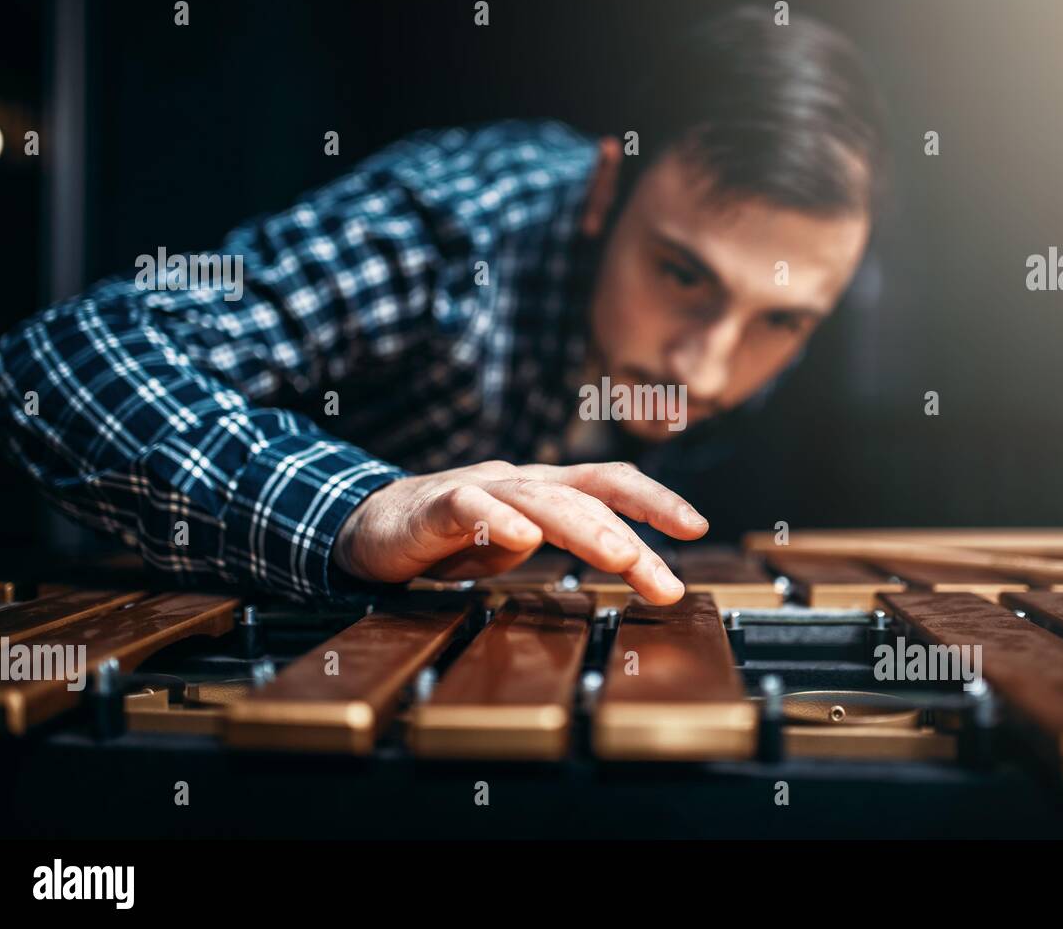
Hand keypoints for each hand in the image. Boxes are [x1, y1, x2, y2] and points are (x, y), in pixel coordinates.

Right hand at [331, 460, 707, 603]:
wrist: (367, 525)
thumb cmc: (447, 535)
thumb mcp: (517, 543)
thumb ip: (559, 542)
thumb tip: (622, 556)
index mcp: (543, 490)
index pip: (608, 485)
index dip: (654, 499)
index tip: (696, 527)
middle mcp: (518, 481)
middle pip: (585, 498)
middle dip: (632, 537)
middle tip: (665, 581)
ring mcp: (476, 488)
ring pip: (538, 499)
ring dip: (584, 528)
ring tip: (620, 557)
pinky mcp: (432, 506)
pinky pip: (467, 507)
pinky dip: (496, 520)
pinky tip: (521, 539)